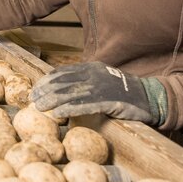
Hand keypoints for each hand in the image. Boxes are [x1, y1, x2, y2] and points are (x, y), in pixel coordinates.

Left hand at [30, 61, 162, 124]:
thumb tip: (60, 91)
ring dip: (53, 100)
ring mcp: (102, 87)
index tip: (35, 89)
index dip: (46, 81)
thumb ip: (83, 83)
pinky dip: (70, 108)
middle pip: (64, 81)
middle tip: (32, 100)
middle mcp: (94, 75)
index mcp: (91, 68)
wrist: (149, 97)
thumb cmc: (122, 91)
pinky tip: (58, 113)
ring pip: (72, 92)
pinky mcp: (110, 101)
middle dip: (45, 90)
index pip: (63, 72)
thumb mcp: (101, 81)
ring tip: (40, 107)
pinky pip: (86, 104)